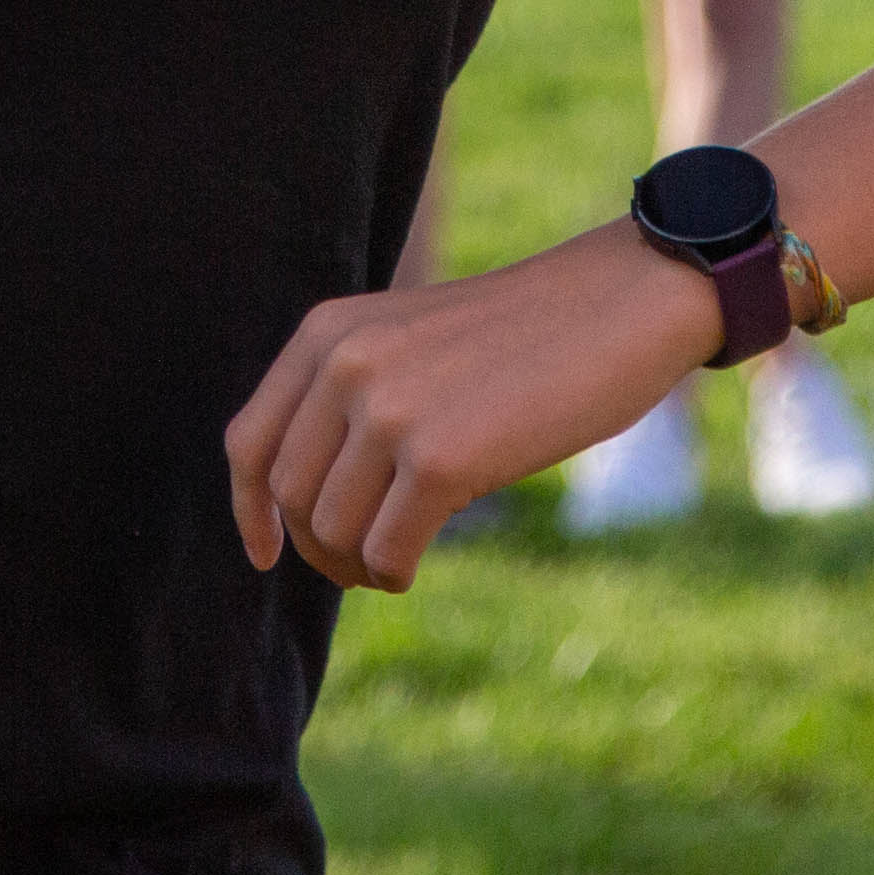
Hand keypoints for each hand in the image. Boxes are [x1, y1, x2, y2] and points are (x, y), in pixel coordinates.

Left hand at [225, 223, 726, 589]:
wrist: (624, 302)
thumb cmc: (527, 334)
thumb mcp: (412, 340)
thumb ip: (354, 394)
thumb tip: (303, 508)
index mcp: (327, 331)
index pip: (250, 442)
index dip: (250, 511)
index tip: (267, 552)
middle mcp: (345, 365)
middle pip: (290, 497)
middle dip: (319, 547)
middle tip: (362, 565)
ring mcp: (390, 410)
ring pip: (333, 532)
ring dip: (358, 566)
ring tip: (395, 562)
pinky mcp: (440, 459)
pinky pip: (386, 551)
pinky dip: (393, 572)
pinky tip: (413, 567)